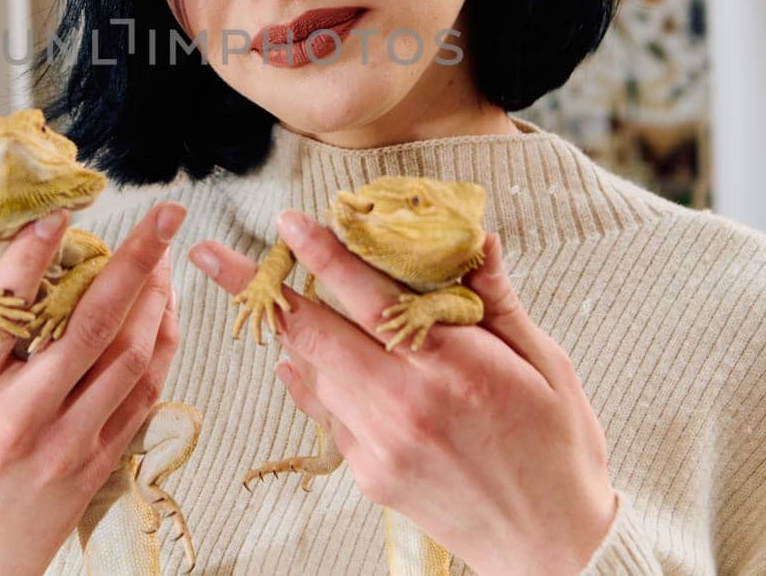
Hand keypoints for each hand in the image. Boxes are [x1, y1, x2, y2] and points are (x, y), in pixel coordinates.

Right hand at [0, 202, 184, 575]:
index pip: (6, 309)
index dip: (37, 254)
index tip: (64, 213)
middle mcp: (17, 417)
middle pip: (87, 325)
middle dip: (134, 261)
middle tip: (163, 216)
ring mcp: (65, 442)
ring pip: (127, 358)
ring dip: (155, 300)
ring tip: (165, 256)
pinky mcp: (98, 462)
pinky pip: (143, 396)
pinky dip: (161, 348)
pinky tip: (165, 312)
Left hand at [189, 209, 616, 575]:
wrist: (550, 550)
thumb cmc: (558, 448)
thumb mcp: (545, 363)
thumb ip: (496, 299)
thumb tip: (473, 238)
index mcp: (453, 367)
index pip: (369, 296)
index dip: (323, 254)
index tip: (287, 222)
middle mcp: (405, 405)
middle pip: (312, 332)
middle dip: (256, 288)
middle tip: (207, 254)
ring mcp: (380, 445)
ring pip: (312, 371)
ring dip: (288, 330)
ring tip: (265, 295)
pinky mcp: (369, 475)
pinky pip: (325, 413)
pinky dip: (311, 380)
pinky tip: (304, 359)